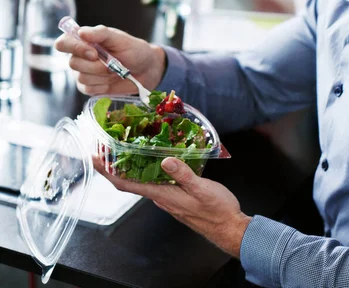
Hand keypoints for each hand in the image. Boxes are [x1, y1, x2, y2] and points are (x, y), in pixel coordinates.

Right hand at [54, 25, 165, 95]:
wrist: (146, 70)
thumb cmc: (134, 50)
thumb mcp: (120, 39)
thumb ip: (101, 33)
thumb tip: (81, 32)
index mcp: (85, 40)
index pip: (63, 42)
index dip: (74, 48)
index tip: (93, 53)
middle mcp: (81, 56)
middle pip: (72, 63)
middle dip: (96, 65)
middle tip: (113, 63)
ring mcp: (83, 72)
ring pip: (81, 77)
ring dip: (102, 76)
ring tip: (115, 71)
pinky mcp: (89, 87)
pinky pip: (88, 89)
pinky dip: (102, 85)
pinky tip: (112, 80)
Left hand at [94, 156, 251, 257]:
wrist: (229, 227)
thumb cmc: (217, 211)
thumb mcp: (202, 189)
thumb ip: (183, 174)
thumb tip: (165, 160)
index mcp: (163, 195)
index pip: (126, 184)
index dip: (107, 171)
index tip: (95, 157)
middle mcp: (161, 198)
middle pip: (130, 181)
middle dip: (115, 164)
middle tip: (106, 145)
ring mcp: (168, 198)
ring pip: (142, 181)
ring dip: (130, 166)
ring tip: (127, 147)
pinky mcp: (176, 196)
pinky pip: (155, 182)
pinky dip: (148, 169)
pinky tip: (156, 159)